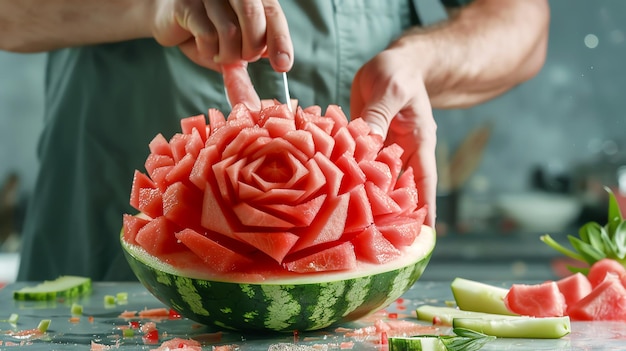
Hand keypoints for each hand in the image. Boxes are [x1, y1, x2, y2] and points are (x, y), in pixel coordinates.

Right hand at [151, 0, 293, 107]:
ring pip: (230, 31)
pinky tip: (204, 48)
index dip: (280, 41)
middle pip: (254, 19)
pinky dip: (208, 50)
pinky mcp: (187, 5)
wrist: (166, 19)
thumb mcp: (233, 45)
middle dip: (251, 48)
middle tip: (242, 58)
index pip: (272, 14)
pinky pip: (207, 35)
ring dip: (227, 54)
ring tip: (219, 54)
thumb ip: (252, 55)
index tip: (282, 65)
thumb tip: (271, 79)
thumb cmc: (204, 30)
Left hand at [351, 48, 437, 226]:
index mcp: (418, 141)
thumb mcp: (392, 88)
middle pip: (398, 188)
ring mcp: (381, 149)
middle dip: (391, 213)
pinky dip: (345, 178)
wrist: (391, 63)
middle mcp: (401, 151)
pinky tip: (331, 195)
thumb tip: (367, 141)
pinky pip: (354, 165)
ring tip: (352, 227)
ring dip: (364, 199)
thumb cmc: (399, 72)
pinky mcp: (362, 144)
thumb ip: (379, 113)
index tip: (424, 236)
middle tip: (381, 242)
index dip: (424, 208)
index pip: (424, 180)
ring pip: (373, 180)